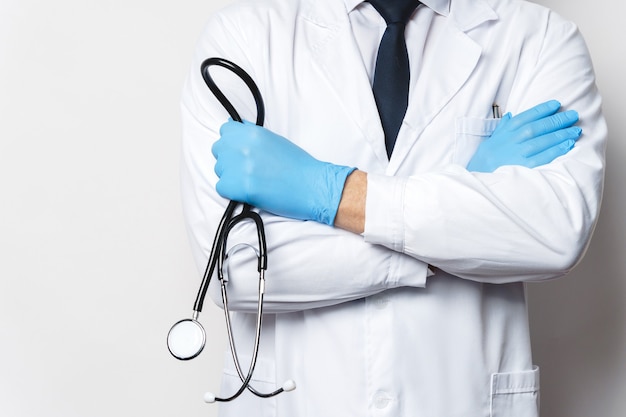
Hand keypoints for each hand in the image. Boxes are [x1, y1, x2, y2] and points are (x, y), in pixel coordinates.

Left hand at [212, 120, 355, 224]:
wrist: (312, 186)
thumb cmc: (299, 166)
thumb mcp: (275, 140)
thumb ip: (252, 134)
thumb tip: (234, 127)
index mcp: (253, 133)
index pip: (225, 131)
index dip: (231, 142)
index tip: (239, 151)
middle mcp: (244, 146)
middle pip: (218, 151)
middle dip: (229, 159)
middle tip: (246, 169)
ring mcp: (241, 166)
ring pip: (219, 170)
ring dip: (231, 176)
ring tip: (252, 181)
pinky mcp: (241, 186)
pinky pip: (221, 188)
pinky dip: (232, 192)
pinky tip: (248, 191)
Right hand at [467, 100, 581, 172]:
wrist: (477, 177)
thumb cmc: (486, 159)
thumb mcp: (492, 139)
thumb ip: (503, 127)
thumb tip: (511, 116)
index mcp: (506, 132)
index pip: (527, 116)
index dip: (543, 109)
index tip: (557, 104)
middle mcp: (513, 140)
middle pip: (539, 127)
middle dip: (558, 120)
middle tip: (573, 115)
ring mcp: (519, 154)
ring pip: (544, 140)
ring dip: (561, 134)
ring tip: (575, 130)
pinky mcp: (524, 167)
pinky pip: (544, 157)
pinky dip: (557, 150)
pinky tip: (568, 144)